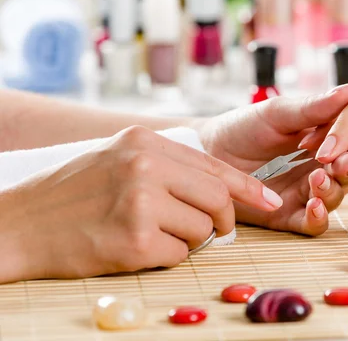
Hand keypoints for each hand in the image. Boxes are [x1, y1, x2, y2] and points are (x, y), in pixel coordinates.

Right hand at [0, 126, 280, 281]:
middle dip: (222, 219)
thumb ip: (170, 167)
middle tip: (214, 230)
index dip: (247, 187)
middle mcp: (144, 166)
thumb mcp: (120, 159)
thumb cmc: (74, 192)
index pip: (213, 165)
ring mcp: (140, 202)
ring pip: (201, 230)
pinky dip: (166, 256)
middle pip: (217, 197)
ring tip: (151, 232)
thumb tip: (221, 191)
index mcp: (144, 142)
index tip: (270, 200)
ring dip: (187, 239)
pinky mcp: (134, 240)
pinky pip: (178, 255)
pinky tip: (135, 247)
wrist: (20, 223)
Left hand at [197, 84, 347, 235]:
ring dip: (332, 190)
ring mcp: (306, 192)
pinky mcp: (289, 216)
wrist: (207, 151)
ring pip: (335, 198)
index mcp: (325, 139)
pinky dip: (318, 217)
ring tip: (317, 179)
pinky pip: (313, 223)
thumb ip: (313, 108)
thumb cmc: (243, 126)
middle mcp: (321, 166)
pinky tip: (313, 206)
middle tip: (342, 163)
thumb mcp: (278, 113)